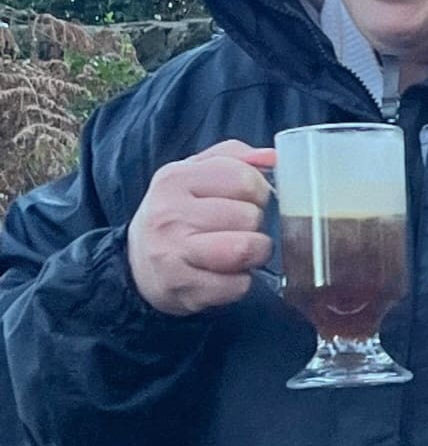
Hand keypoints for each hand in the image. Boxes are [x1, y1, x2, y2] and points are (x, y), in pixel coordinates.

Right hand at [126, 141, 276, 315]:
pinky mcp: (181, 288)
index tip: (248, 201)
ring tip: (241, 252)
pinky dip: (241, 283)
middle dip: (256, 225)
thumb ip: (237, 157)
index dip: (259, 192)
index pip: (245, 179)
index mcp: (175, 177)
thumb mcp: (197, 173)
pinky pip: (238, 285)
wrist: (136, 262)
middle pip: (250, 216)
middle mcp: (169, 214)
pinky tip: (225, 276)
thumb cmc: (178, 213)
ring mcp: (173, 253)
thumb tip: (274, 157)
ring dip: (255, 254)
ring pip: (246, 250)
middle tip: (239, 230)